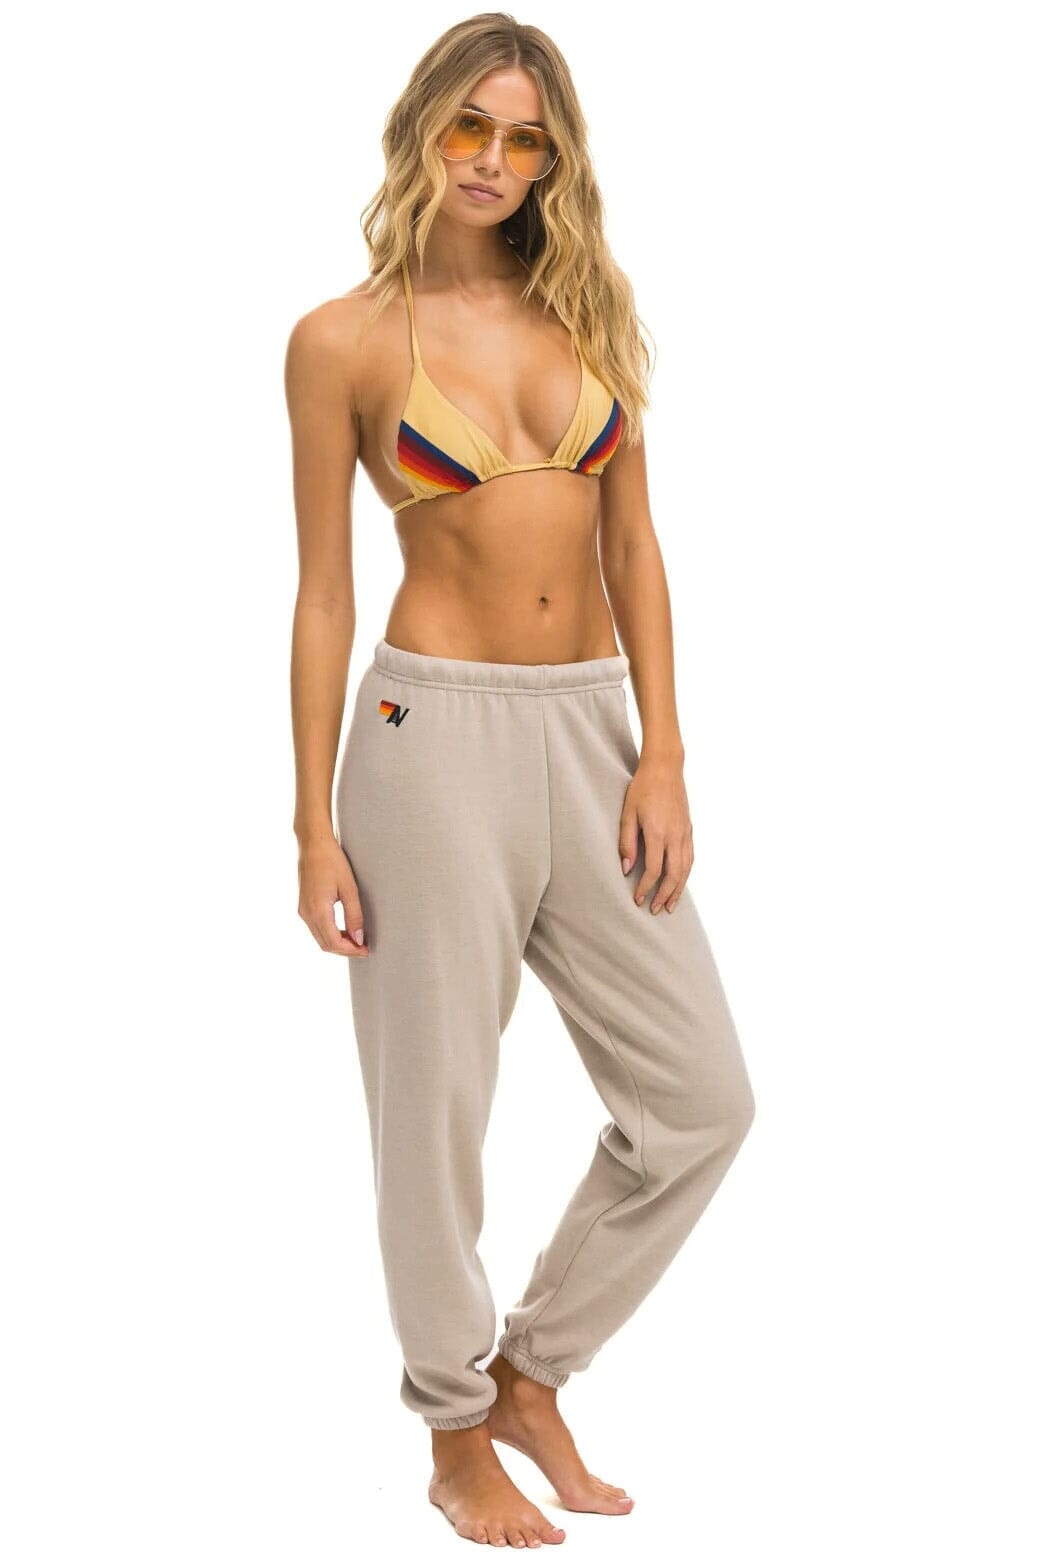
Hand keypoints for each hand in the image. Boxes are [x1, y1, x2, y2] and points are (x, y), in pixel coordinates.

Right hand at [297, 834, 369, 955]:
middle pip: (325, 945)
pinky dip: (330, 934)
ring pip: (320, 938)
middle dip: (345, 950)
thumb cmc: (332, 861)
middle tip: (364, 948)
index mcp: (318, 911)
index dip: (351, 950)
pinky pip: (316, 929)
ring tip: (357, 940)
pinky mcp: (303, 906)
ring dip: (338, 943)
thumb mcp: (349, 888)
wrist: (313, 844)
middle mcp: (307, 914)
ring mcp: (303, 910)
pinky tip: (344, 930)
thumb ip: (354, 915)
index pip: (334, 943)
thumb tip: (359, 939)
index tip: (366, 950)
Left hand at [618, 756, 693, 913]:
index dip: (646, 887)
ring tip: (671, 905)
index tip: (638, 898)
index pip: (653, 869)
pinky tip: (680, 882)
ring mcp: (685, 833)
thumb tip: (626, 867)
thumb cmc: (642, 788)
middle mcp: (675, 836)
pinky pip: (690, 858)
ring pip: (686, 869)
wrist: (665, 768)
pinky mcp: (689, 829)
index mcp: (658, 832)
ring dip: (678, 889)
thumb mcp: (627, 813)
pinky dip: (686, 874)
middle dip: (664, 895)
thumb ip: (627, 842)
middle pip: (673, 874)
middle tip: (656, 910)